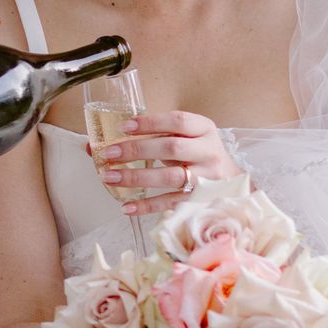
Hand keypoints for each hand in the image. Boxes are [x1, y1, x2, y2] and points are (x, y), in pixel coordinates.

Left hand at [92, 111, 237, 213]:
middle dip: (136, 150)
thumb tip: (95, 145)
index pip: (177, 120)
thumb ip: (150, 137)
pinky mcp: (201, 201)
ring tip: (110, 178)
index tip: (124, 127)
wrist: (233, 184)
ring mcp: (207, 178)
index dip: (150, 123)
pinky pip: (171, 203)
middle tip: (108, 154)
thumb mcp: (185, 139)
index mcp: (204, 129)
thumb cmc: (198, 156)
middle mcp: (208, 151)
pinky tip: (126, 206)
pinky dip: (147, 205)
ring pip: (170, 177)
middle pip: (171, 148)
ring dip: (137, 177)